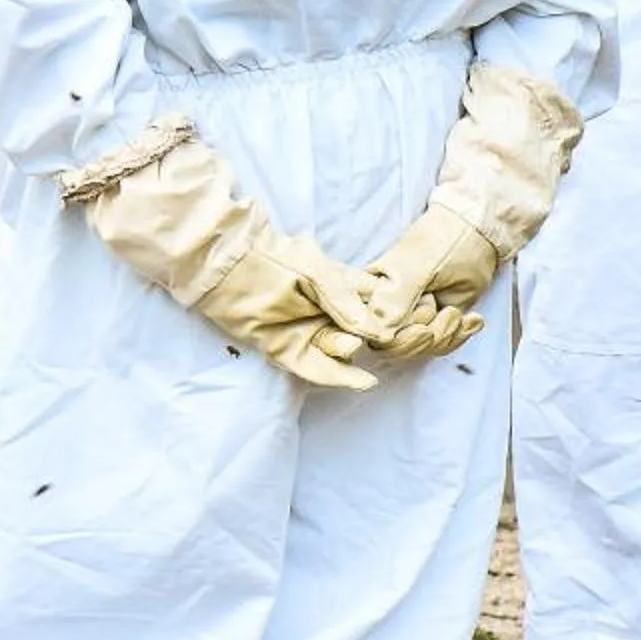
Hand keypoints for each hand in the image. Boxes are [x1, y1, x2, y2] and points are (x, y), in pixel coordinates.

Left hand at [213, 240, 388, 392]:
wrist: (222, 267)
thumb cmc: (271, 258)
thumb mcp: (315, 270)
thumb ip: (345, 298)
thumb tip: (375, 329)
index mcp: (338, 287)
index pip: (375, 303)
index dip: (394, 313)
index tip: (418, 321)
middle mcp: (327, 313)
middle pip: (360, 333)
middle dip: (372, 338)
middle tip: (385, 338)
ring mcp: (307, 332)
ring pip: (339, 352)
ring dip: (349, 353)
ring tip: (350, 343)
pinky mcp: (286, 350)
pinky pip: (317, 369)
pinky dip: (339, 376)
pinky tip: (363, 380)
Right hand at [354, 204, 496, 361]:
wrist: (476, 235)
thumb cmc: (441, 242)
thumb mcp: (417, 268)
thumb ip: (395, 296)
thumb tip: (377, 327)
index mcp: (369, 291)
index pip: (370, 332)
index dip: (397, 340)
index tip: (423, 329)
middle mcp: (384, 307)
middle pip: (394, 346)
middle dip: (427, 338)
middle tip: (447, 313)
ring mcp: (409, 316)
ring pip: (420, 348)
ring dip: (446, 334)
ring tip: (458, 313)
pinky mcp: (433, 322)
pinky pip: (441, 344)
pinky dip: (459, 334)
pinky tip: (472, 320)